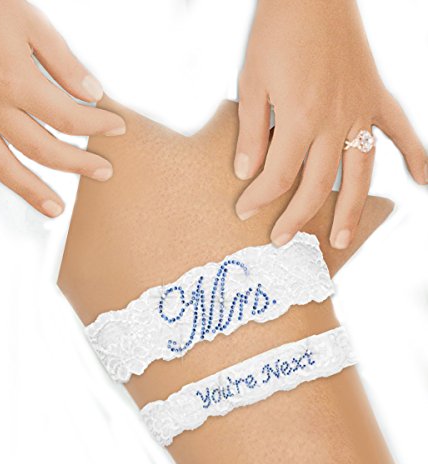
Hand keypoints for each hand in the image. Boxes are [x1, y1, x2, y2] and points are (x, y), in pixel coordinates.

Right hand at [0, 0, 125, 216]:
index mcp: (16, 82)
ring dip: (31, 191)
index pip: (69, 119)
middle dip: (78, 165)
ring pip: (2, 165)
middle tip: (103, 173)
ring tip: (55, 209)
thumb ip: (63, 63)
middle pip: (42, 150)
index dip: (99, 126)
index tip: (118, 128)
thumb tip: (93, 94)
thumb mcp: (29, 22)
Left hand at [234, 0, 426, 248]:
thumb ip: (251, 133)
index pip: (277, 176)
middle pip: (318, 186)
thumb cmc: (277, 33)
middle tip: (282, 241)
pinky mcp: (376, 96)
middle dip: (297, 218)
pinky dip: (415, 155)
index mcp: (300, 120)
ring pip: (360, 173)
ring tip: (341, 239)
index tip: (242, 210)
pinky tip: (422, 180)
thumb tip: (245, 172)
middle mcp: (335, 123)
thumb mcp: (251, 83)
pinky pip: (400, 131)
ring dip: (351, 210)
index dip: (258, 198)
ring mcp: (361, 111)